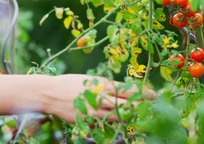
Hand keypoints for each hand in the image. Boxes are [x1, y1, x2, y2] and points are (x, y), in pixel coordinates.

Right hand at [40, 74, 155, 123]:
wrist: (50, 94)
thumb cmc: (69, 83)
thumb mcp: (89, 80)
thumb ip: (106, 86)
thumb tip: (124, 90)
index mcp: (101, 85)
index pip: (129, 90)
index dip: (143, 93)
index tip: (153, 95)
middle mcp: (100, 99)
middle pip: (128, 105)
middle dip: (142, 106)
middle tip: (151, 107)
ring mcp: (95, 113)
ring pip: (120, 117)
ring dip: (130, 116)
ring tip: (139, 116)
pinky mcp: (89, 122)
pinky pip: (105, 124)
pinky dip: (113, 123)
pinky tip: (118, 122)